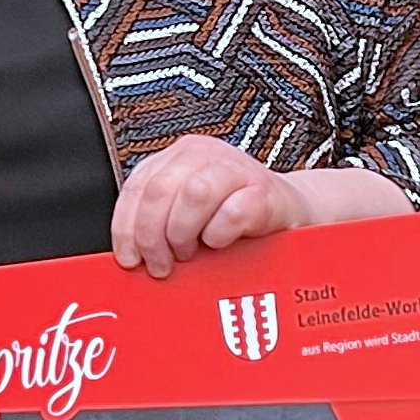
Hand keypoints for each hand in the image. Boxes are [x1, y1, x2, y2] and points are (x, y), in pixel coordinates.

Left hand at [109, 139, 412, 278]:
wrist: (292, 215)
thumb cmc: (235, 218)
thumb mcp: (189, 214)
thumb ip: (160, 223)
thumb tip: (128, 257)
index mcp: (179, 156)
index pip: (137, 186)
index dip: (126, 226)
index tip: (129, 259)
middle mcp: (205, 154)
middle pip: (159, 191)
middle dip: (153, 236)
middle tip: (162, 264)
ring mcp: (237, 168)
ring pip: (192, 194)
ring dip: (184, 233)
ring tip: (191, 252)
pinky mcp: (265, 190)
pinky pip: (231, 212)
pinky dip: (219, 235)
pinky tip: (221, 243)